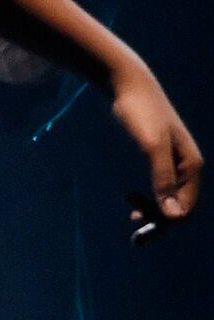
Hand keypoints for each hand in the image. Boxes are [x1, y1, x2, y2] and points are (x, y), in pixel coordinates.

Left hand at [109, 65, 202, 239]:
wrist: (128, 85)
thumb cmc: (140, 113)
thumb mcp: (152, 146)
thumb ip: (163, 178)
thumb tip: (174, 216)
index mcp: (191, 166)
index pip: (186, 208)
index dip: (166, 223)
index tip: (139, 226)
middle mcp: (187, 166)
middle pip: (179, 205)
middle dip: (159, 221)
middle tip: (134, 234)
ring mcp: (174, 161)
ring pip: (170, 197)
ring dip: (153, 210)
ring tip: (130, 213)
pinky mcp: (160, 156)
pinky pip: (161, 186)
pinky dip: (149, 197)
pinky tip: (131, 198)